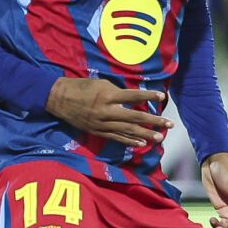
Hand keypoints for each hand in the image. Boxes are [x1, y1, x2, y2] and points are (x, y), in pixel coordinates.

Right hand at [45, 78, 170, 148]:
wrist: (59, 99)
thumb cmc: (81, 87)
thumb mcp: (100, 83)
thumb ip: (117, 91)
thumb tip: (133, 99)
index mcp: (107, 95)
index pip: (133, 97)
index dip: (148, 97)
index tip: (162, 97)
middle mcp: (106, 111)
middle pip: (134, 118)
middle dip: (153, 122)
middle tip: (169, 124)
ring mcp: (102, 123)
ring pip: (127, 131)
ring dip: (145, 134)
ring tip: (159, 137)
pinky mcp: (97, 131)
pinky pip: (116, 138)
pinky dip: (129, 141)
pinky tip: (141, 144)